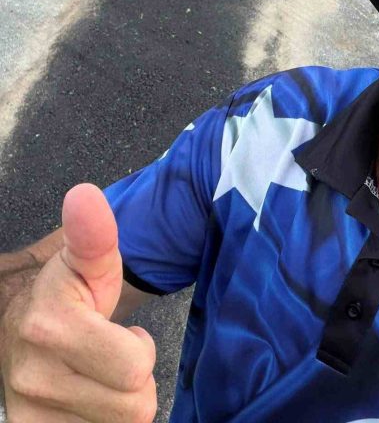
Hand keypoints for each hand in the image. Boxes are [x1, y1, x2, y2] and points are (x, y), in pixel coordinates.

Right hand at [1, 184, 156, 421]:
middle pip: (132, 407)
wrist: (20, 326)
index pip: (135, 368)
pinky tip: (88, 399)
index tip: (125, 332)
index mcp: (49, 326)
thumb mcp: (91, 261)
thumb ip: (95, 234)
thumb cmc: (70, 293)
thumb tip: (84, 195)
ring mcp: (28, 412)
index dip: (140, 350)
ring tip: (100, 374)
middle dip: (135, 380)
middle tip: (114, 353)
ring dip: (119, 405)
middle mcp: (32, 376)